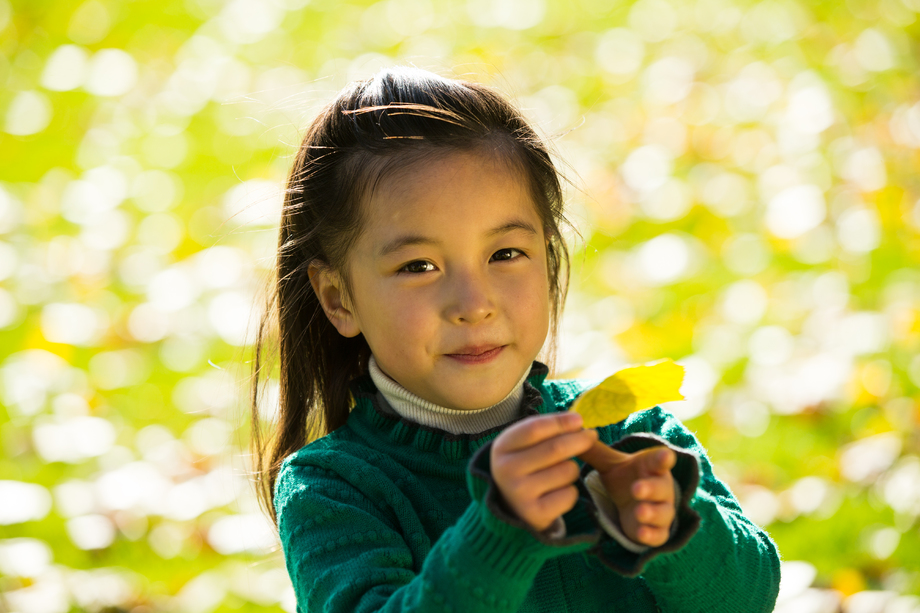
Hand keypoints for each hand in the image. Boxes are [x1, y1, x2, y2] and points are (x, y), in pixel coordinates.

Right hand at [491, 412, 598, 531]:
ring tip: (559, 473)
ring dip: (572, 469)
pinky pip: (569, 494)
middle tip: (591, 436)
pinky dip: (570, 492)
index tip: (579, 419)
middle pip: (555, 448)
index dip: (560, 422)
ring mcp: (520, 494)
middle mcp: (507, 470)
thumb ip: (546, 432)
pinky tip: (556, 493)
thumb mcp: (524, 445)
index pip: (535, 428)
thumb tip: (577, 422)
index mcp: (502, 447)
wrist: (511, 507)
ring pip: (566, 470)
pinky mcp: (535, 514)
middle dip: (579, 440)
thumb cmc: (525, 466)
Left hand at [577, 440, 675, 546]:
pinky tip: (641, 533)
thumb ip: (594, 450)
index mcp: (651, 467)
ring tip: (639, 511)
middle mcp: (661, 488)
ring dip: (652, 512)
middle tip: (636, 488)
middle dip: (651, 488)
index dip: (663, 459)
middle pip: (661, 487)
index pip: (660, 461)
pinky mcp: (657, 531)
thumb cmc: (624, 478)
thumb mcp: (609, 464)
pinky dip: (651, 535)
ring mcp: (661, 510)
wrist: (631, 505)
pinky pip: (659, 535)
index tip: (665, 457)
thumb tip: (574, 431)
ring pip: (662, 512)